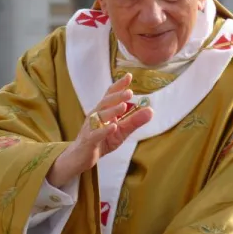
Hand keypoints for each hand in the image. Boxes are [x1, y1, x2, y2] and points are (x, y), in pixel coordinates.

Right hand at [47, 73, 152, 187]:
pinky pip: (96, 134)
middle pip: (105, 102)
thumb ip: (134, 121)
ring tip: (124, 106)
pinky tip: (113, 126)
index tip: (129, 76)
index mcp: (103, 111)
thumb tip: (151, 110)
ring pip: (100, 116)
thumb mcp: (121, 131)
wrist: (81, 157)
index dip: (119, 85)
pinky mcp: (90, 140)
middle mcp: (96, 115)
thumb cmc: (102, 141)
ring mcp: (91, 127)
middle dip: (117, 96)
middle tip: (129, 92)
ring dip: (112, 110)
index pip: (110, 95)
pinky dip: (105, 130)